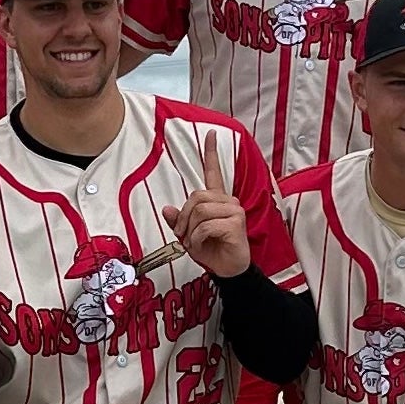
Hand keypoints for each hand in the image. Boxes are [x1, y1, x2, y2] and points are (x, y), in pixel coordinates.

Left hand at [162, 142, 251, 278]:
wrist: (229, 269)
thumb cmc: (213, 250)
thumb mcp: (189, 235)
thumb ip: (179, 221)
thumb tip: (168, 208)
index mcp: (217, 200)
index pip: (214, 171)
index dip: (211, 152)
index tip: (211, 134)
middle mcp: (228, 201)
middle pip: (196, 197)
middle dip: (184, 218)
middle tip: (183, 234)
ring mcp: (234, 211)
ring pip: (200, 211)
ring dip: (190, 231)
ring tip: (195, 242)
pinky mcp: (236, 223)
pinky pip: (206, 226)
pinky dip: (197, 239)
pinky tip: (203, 245)